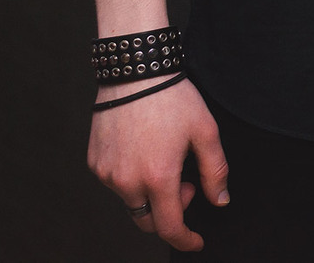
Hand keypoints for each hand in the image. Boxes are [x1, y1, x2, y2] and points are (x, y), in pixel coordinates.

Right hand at [87, 76, 227, 251]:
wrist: (135, 72)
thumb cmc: (173, 98)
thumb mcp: (205, 131)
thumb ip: (215, 171)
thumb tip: (220, 200)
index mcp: (158, 177)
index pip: (170, 227)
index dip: (185, 239)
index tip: (196, 241)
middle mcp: (127, 181)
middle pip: (148, 220)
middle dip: (170, 212)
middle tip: (185, 181)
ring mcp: (106, 173)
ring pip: (131, 201)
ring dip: (150, 193)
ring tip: (164, 159)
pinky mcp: (94, 163)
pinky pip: (115, 183)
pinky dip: (132, 178)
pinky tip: (144, 151)